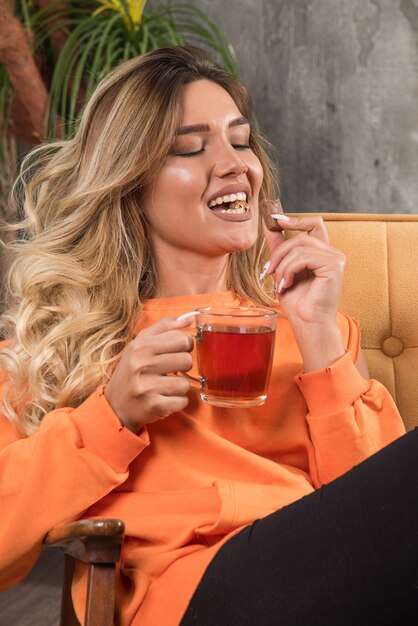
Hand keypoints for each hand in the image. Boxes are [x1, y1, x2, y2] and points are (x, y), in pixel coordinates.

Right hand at [104, 316, 192, 431]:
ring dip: (178, 387)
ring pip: (185, 383)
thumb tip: (189, 319)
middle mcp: (142, 364)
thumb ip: (164, 327)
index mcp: (140, 346)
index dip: (184, 346)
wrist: (114, 405)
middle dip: (182, 367)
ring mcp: (147, 386)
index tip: (176, 352)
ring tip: (165, 386)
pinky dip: (176, 402)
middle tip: (170, 370)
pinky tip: (163, 398)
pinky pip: (182, 401)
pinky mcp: (153, 406)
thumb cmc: (131, 371)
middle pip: (186, 360)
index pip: (181, 339)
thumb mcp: (140, 344)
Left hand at [262, 203, 345, 370]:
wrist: (307, 323)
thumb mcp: (284, 270)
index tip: (276, 221)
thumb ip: (280, 248)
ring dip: (282, 265)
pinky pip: (304, 257)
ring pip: (299, 247)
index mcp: (323, 253)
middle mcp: (333, 253)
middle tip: (268, 271)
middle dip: (278, 252)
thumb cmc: (299, 302)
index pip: (314, 224)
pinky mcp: (334, 266)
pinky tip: (286, 284)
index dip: (296, 220)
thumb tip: (270, 226)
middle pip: (300, 237)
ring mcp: (336, 258)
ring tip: (278, 283)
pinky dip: (289, 270)